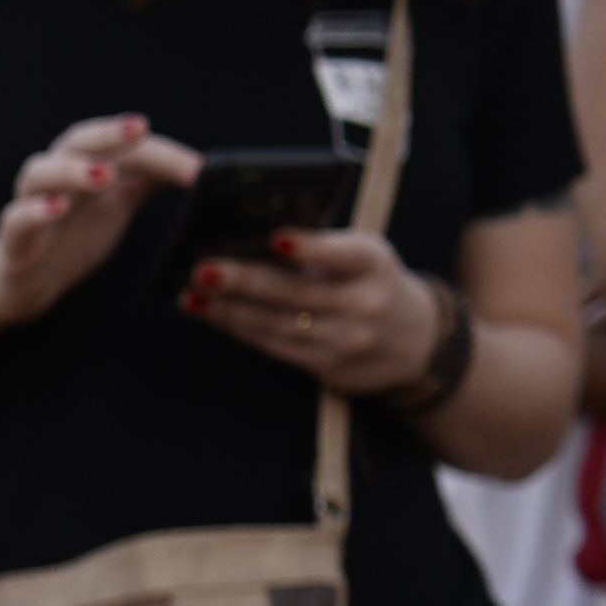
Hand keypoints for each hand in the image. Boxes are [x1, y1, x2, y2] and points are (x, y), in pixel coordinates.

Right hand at [0, 116, 183, 326]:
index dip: (161, 153)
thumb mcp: (118, 204)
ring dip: (71, 170)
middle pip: (76, 141)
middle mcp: (57, 177)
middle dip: (107, 133)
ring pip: (40, 173)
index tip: (198, 169)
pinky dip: (35, 212)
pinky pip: (17, 220)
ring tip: (103, 175)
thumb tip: (199, 164)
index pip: (125, 147)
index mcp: (86, 164)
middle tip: (139, 128)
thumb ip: (148, 178)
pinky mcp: (12, 241)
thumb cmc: (71, 235)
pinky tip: (56, 210)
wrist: (23, 283)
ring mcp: (30, 205)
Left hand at [186, 223, 445, 391]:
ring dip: (228, 311)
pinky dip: (239, 328)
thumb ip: (320, 247)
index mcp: (373, 263)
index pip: (344, 254)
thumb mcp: (363, 256)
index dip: (312, 248)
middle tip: (201, 270)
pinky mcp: (327, 367)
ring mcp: (345, 339)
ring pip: (277, 324)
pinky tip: (210, 315)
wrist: (414, 343)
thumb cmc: (371, 282)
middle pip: (295, 293)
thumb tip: (246, 239)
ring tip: (191, 296)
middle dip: (243, 281)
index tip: (277, 240)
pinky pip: (274, 346)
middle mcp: (363, 303)